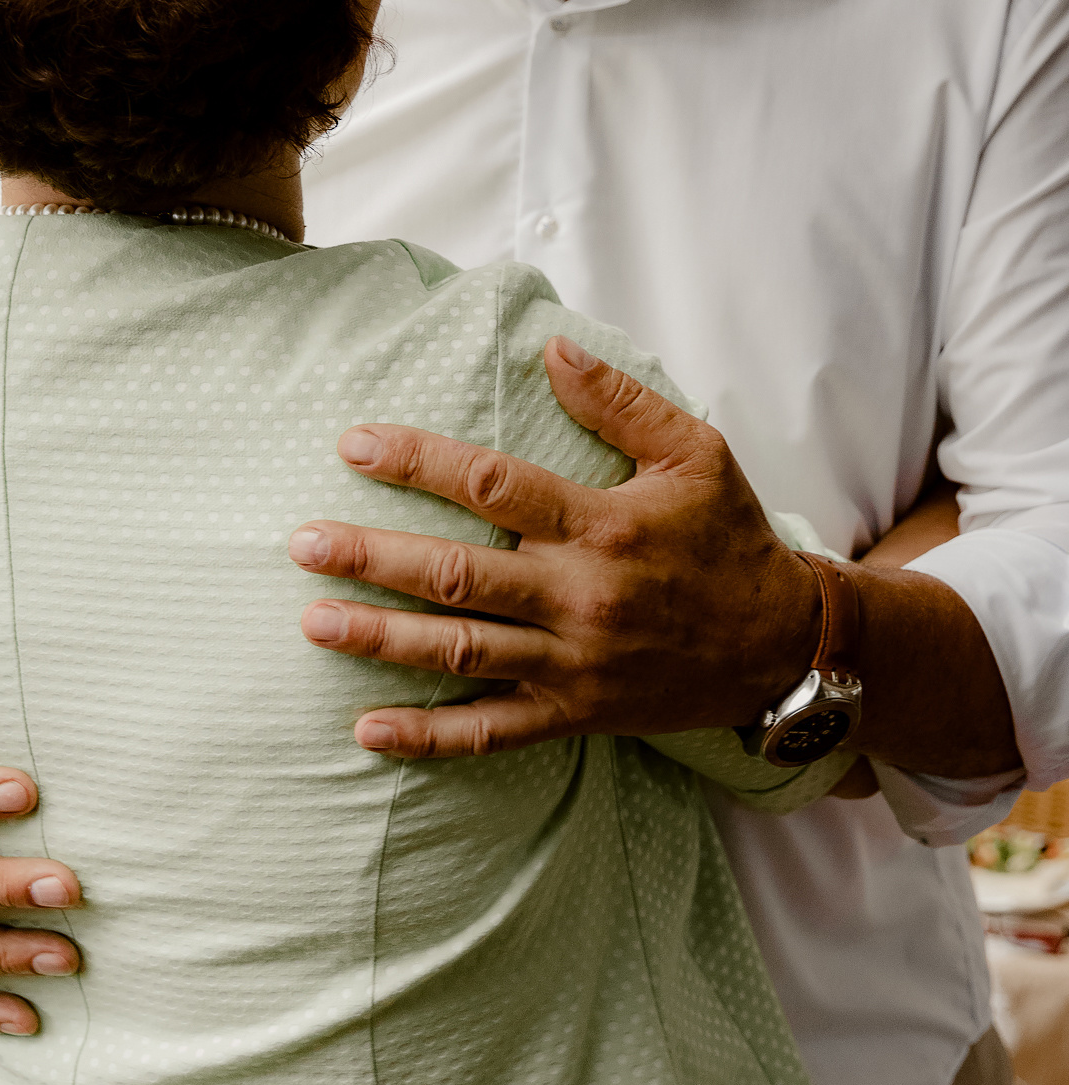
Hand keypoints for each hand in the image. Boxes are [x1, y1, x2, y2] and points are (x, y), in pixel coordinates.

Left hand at [289, 337, 820, 757]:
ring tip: (312, 621)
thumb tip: (552, 347)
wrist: (783, 648)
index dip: (418, 462)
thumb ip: (621, 403)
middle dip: (372, 557)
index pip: (493, 485)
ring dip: (381, 638)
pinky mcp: (576, 714)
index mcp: (602, 525)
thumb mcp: (696, 453)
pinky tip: (366, 730)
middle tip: (301, 543)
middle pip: (457, 576)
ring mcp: (573, 664)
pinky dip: (429, 736)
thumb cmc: (732, 538)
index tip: (355, 445)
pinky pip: (492, 731)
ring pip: (462, 652)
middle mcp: (580, 596)